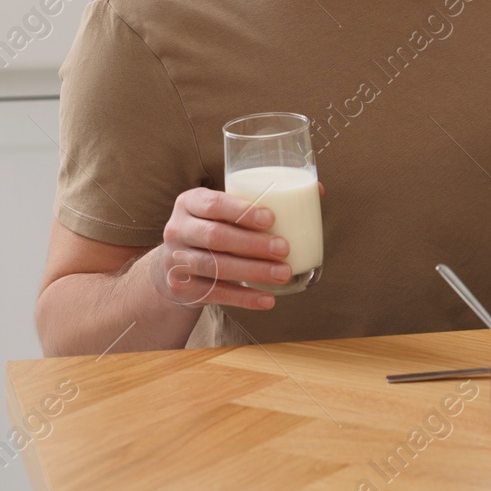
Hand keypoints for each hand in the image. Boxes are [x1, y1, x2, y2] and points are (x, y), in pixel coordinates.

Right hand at [148, 186, 296, 311]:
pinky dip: (243, 298)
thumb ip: (262, 199)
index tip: (271, 218)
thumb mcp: (226, 210)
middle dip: (252, 244)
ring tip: (284, 274)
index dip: (241, 211)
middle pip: (215, 236)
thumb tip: (316, 190)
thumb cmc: (215, 227)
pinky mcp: (182, 288)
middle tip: (284, 248)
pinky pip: (215, 293)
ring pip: (215, 266)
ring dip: (252, 271)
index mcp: (190, 202)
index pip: (212, 203)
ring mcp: (176, 261)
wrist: (173, 265)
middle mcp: (178, 229)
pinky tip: (268, 300)